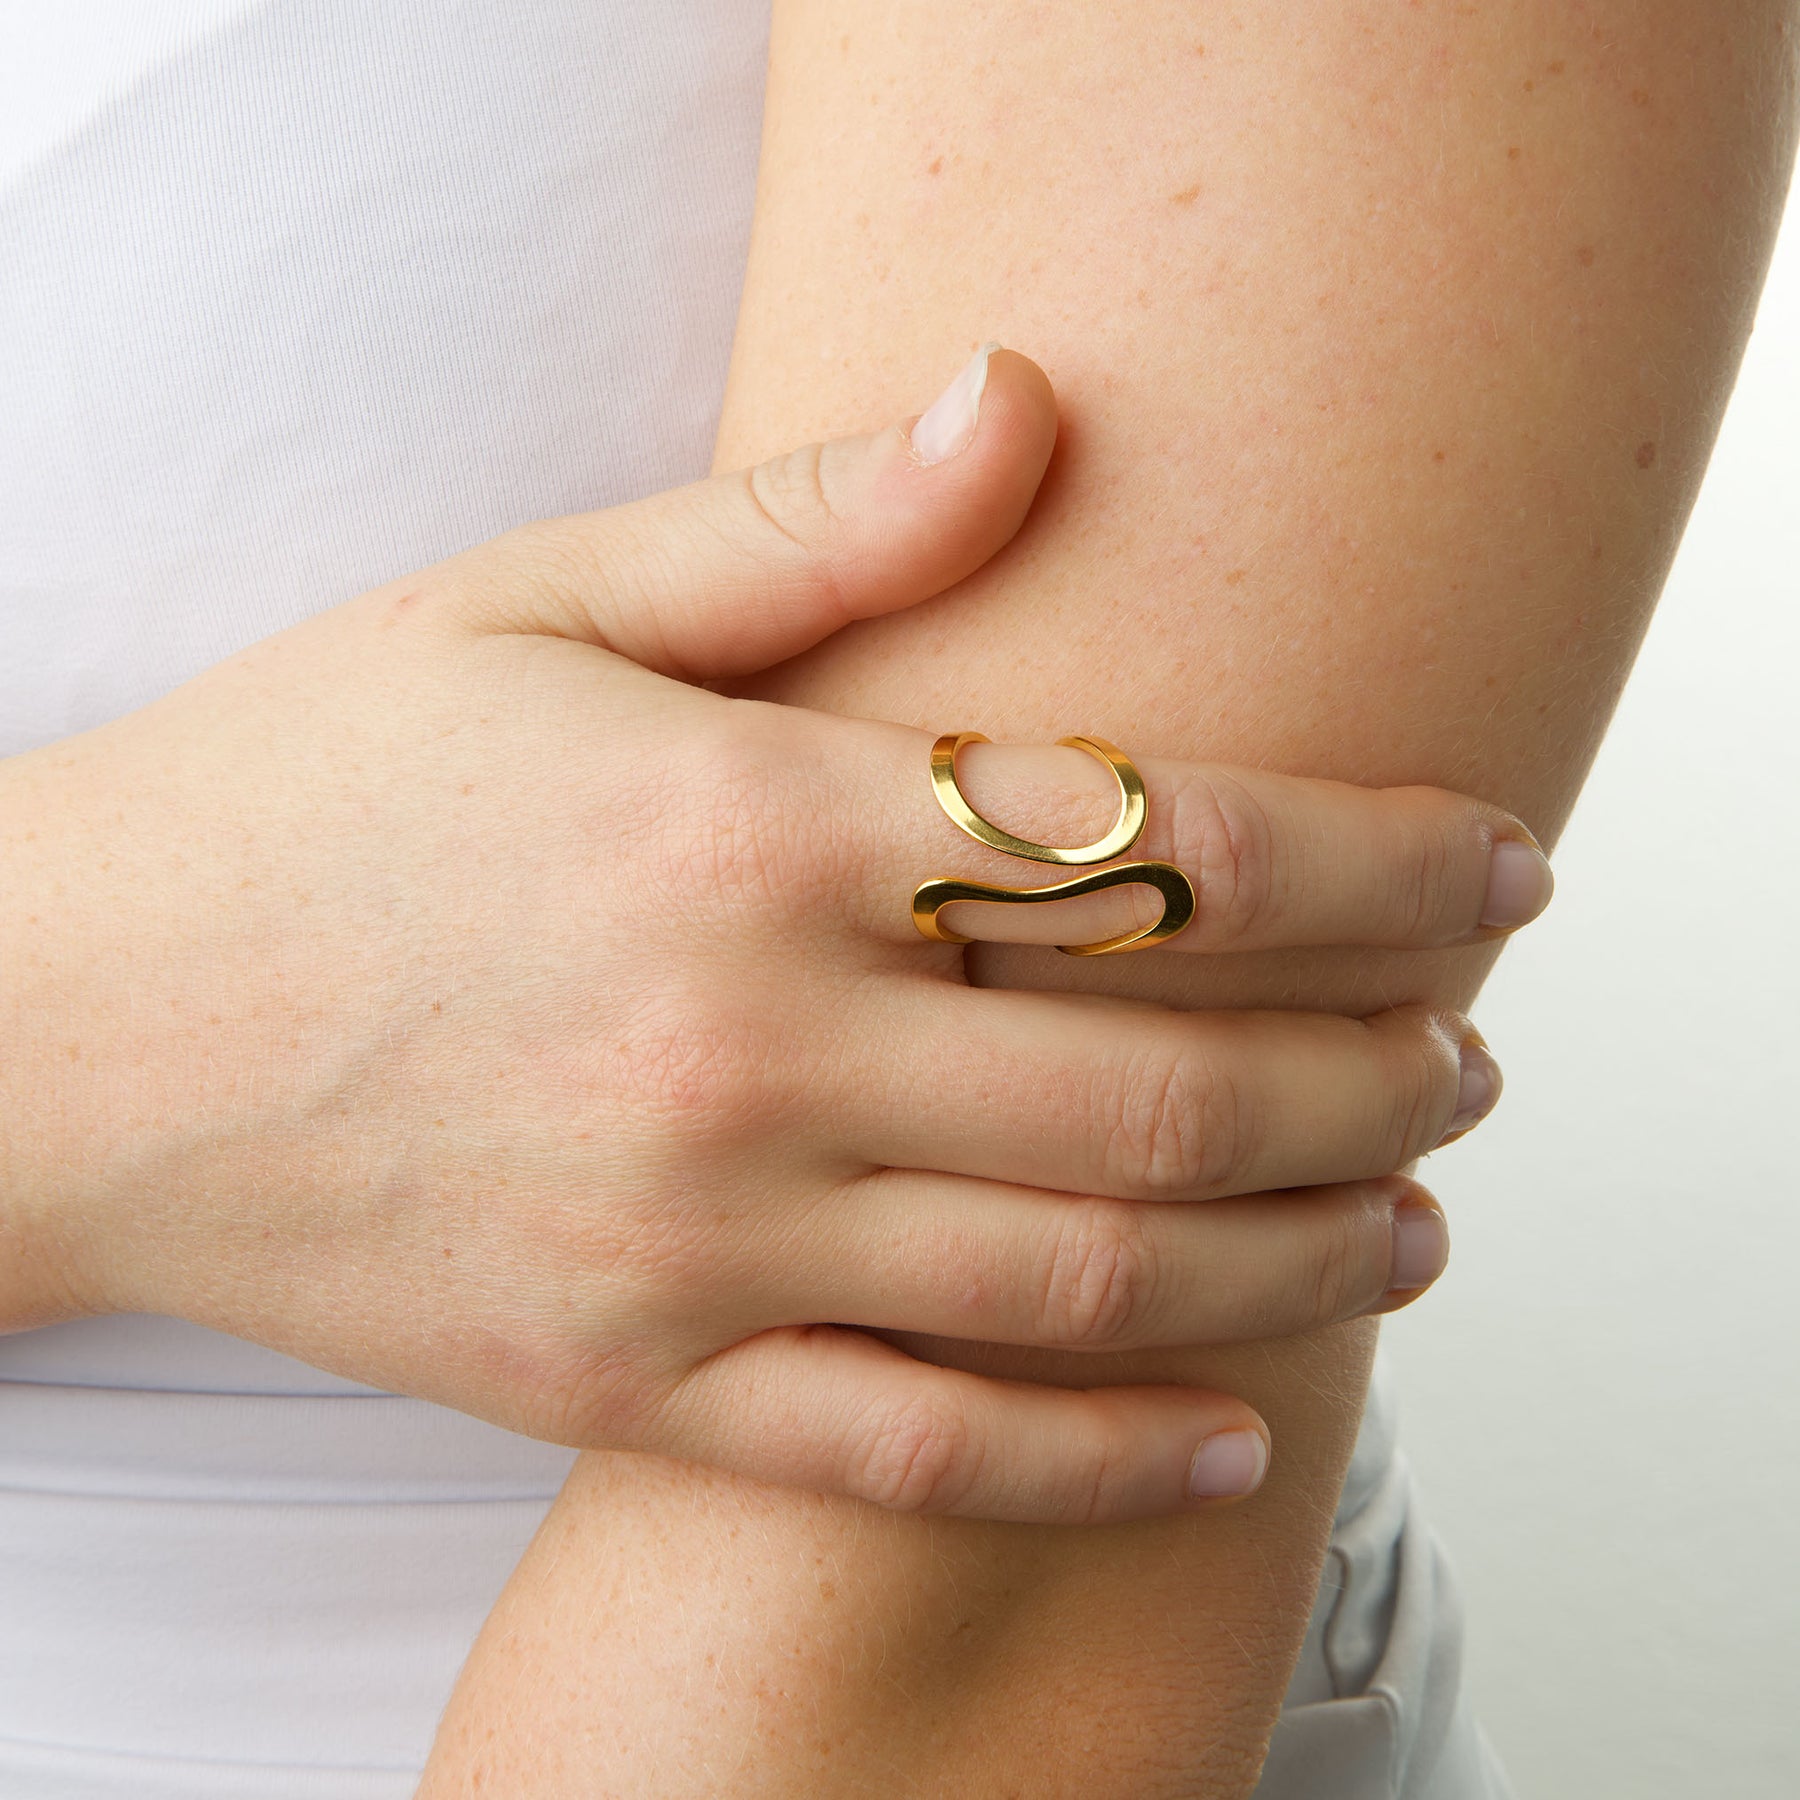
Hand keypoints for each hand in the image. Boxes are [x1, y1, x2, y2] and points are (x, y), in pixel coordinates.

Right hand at [1, 350, 1544, 1522]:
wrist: (79, 1025)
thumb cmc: (315, 792)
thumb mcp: (539, 599)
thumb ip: (811, 523)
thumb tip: (1033, 397)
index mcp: (746, 829)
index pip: (1165, 844)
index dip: (1385, 863)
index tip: (1497, 870)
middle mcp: (745, 1051)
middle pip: (1173, 1083)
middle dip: (1383, 1068)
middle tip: (1477, 1052)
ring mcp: (693, 1245)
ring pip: (1086, 1281)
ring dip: (1297, 1255)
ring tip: (1411, 1221)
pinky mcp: (636, 1384)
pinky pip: (917, 1455)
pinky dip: (1097, 1463)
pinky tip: (1225, 1440)